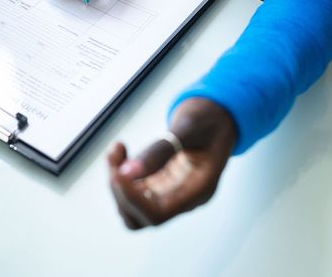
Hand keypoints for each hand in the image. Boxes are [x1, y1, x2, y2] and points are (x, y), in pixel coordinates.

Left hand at [107, 97, 236, 228]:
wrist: (217, 116)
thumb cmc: (209, 119)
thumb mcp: (189, 127)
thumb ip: (161, 150)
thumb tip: (127, 172)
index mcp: (199, 189)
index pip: (157, 214)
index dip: (131, 199)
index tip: (116, 173)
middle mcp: (183, 197)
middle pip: (140, 216)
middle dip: (119, 190)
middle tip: (114, 155)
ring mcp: (171, 192)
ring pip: (132, 206)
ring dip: (116, 182)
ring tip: (116, 149)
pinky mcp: (160, 183)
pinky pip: (133, 190)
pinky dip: (120, 173)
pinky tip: (121, 150)